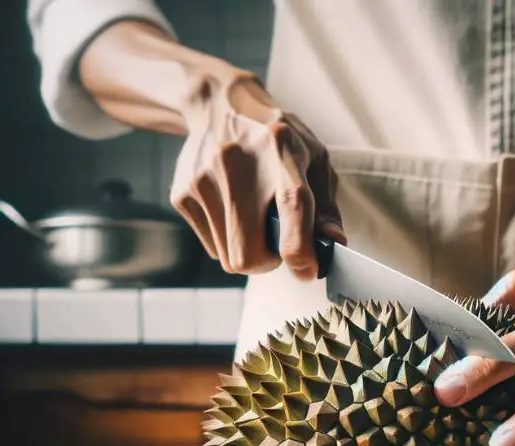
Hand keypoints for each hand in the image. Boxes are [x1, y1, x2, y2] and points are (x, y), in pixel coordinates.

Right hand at [170, 74, 343, 279]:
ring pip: (229, 258)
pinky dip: (228, 240)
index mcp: (282, 147)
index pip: (292, 203)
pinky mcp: (182, 194)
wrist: (220, 106)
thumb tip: (333, 244)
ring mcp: (204, 179)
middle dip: (268, 262)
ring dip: (248, 251)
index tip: (306, 269)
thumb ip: (326, 205)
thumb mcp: (314, 158)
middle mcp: (237, 161)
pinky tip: (232, 209)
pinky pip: (213, 247)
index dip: (299, 245)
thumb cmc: (279, 139)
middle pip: (248, 253)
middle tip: (278, 246)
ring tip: (255, 219)